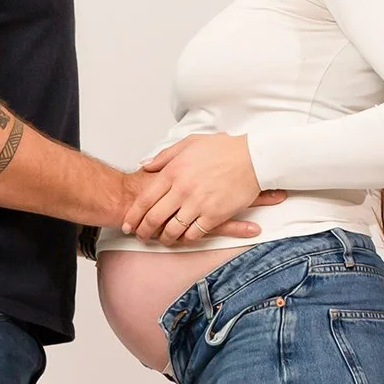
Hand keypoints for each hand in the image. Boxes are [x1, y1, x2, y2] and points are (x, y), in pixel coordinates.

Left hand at [121, 134, 285, 244]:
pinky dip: (186, 239)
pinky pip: (193, 234)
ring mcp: (198, 203)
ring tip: (162, 240)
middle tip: (140, 236)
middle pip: (154, 218)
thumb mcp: (189, 144)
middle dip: (144, 231)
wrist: (254, 157)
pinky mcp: (214, 215)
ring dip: (164, 238)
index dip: (134, 216)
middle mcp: (183, 189)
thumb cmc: (224, 149)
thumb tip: (144, 165)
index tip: (128, 224)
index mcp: (174, 171)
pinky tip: (183, 239)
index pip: (145, 199)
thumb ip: (164, 156)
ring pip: (172, 230)